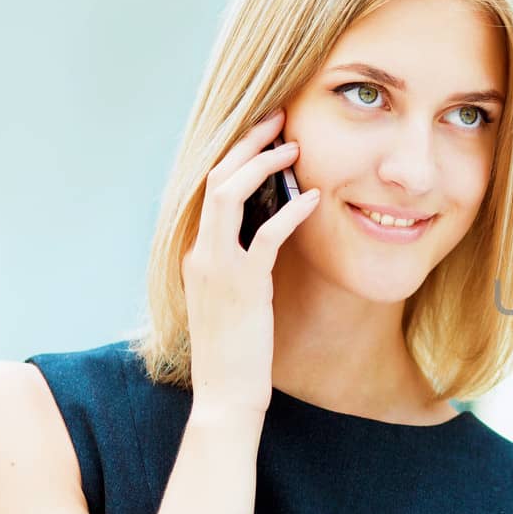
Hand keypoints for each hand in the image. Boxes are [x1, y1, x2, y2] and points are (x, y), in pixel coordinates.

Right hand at [182, 109, 319, 414]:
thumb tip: (264, 234)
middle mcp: (200, 253)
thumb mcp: (233, 300)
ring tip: (295, 146)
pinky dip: (290, 212)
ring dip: (262, 164)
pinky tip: (315, 198)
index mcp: (197, 254)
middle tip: (279, 117)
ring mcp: (218, 269)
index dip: (235, 153)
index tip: (264, 130)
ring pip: (228, 195)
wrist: (225, 396)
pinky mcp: (244, 288)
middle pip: (214, 177)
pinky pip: (265, 237)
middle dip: (246, 142)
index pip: (208, 187)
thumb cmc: (237, 351)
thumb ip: (240, 265)